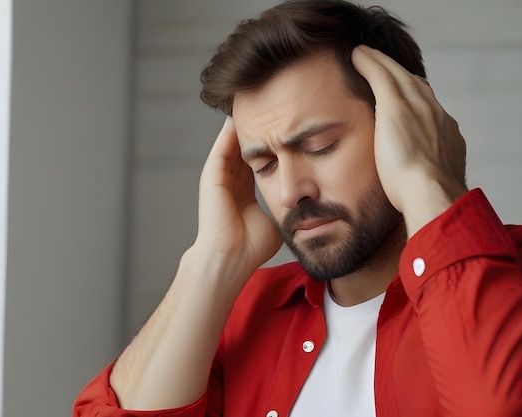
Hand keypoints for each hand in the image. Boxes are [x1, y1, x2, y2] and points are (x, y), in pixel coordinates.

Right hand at [195, 118, 281, 279]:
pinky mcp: (213, 174)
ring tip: (259, 102)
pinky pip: (224, 145)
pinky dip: (233, 128)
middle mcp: (232, 181)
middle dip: (260, 129)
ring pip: (235, 142)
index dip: (273, 146)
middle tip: (275, 106)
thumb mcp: (276, 220)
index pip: (261, 162)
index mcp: (245, 193)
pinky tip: (244, 112)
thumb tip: (308, 203)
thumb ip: (287, 208)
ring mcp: (221, 176)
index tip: (287, 129)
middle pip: (248, 148)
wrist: (230, 257)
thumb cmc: (252, 247)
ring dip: (247, 124)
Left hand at [351, 45, 467, 235]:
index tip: (407, 101)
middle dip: (401, 77)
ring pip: (398, 76)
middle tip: (386, 70)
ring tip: (368, 56)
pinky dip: (369, 63)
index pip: (430, 111)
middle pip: (417, 87)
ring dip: (383, 64)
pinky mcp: (396, 105)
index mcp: (447, 136)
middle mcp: (437, 115)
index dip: (417, 103)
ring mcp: (418, 107)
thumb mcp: (433, 188)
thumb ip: (429, 183)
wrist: (431, 194)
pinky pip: (380, 74)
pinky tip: (357, 56)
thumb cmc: (428, 202)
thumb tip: (423, 193)